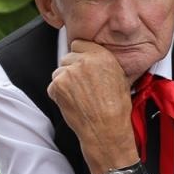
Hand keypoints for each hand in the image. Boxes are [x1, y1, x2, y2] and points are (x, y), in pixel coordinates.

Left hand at [47, 40, 138, 173]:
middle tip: (80, 86)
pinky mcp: (57, 85)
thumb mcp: (120, 78)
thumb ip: (104, 64)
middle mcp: (84, 60)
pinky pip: (53, 86)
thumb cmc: (116, 108)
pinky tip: (72, 103)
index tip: (82, 66)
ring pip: (59, 72)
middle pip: (68, 57)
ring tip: (78, 97)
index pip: (79, 44)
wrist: (106, 129)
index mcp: (102, 55)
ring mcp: (69, 72)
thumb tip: (94, 60)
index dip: (80, 56)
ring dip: (64, 82)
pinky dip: (59, 95)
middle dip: (72, 69)